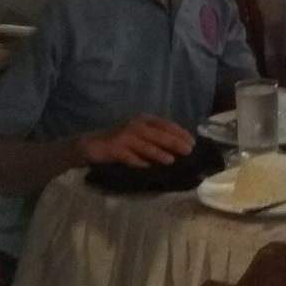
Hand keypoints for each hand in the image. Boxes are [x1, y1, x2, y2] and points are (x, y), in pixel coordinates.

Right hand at [79, 114, 193, 167]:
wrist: (92, 144)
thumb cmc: (122, 141)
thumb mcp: (141, 135)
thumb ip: (157, 137)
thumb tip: (180, 147)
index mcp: (143, 120)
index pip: (165, 124)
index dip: (180, 132)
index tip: (193, 142)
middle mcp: (134, 125)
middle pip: (157, 134)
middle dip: (174, 142)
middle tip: (188, 151)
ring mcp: (123, 136)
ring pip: (144, 145)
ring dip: (157, 152)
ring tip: (170, 160)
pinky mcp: (113, 148)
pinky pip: (127, 155)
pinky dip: (137, 161)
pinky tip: (146, 166)